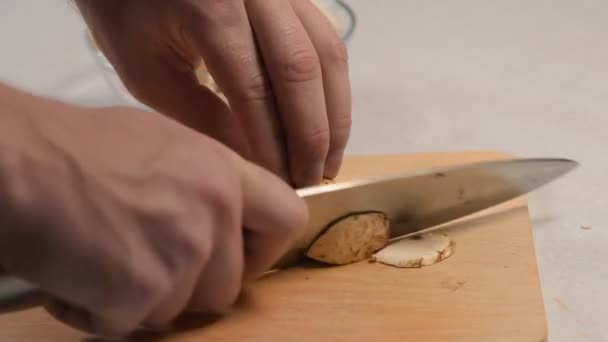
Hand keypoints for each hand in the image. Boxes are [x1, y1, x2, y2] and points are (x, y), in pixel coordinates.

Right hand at [0, 86, 306, 337]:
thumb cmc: (79, 147)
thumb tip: (224, 214)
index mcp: (224, 173)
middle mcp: (214, 214)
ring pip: (180, 309)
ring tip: (105, 260)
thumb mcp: (163, 143)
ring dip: (144, 299)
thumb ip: (205, 181)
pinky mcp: (143, 290)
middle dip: (192, 287)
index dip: (268, 248)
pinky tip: (77, 276)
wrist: (20, 163)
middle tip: (150, 265)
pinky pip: (130, 324)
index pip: (288, 217)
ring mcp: (182, 254)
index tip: (244, 256)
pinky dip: (100, 312)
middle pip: (230, 286)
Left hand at [75, 0, 351, 186]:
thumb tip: (255, 162)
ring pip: (328, 53)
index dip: (273, 144)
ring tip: (328, 160)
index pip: (256, 90)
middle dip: (312, 135)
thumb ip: (202, 117)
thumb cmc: (124, 14)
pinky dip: (332, 86)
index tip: (279, 185)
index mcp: (211, 10)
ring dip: (334, 113)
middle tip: (310, 180)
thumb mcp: (148, 72)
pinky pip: (327, 39)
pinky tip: (326, 119)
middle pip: (303, 70)